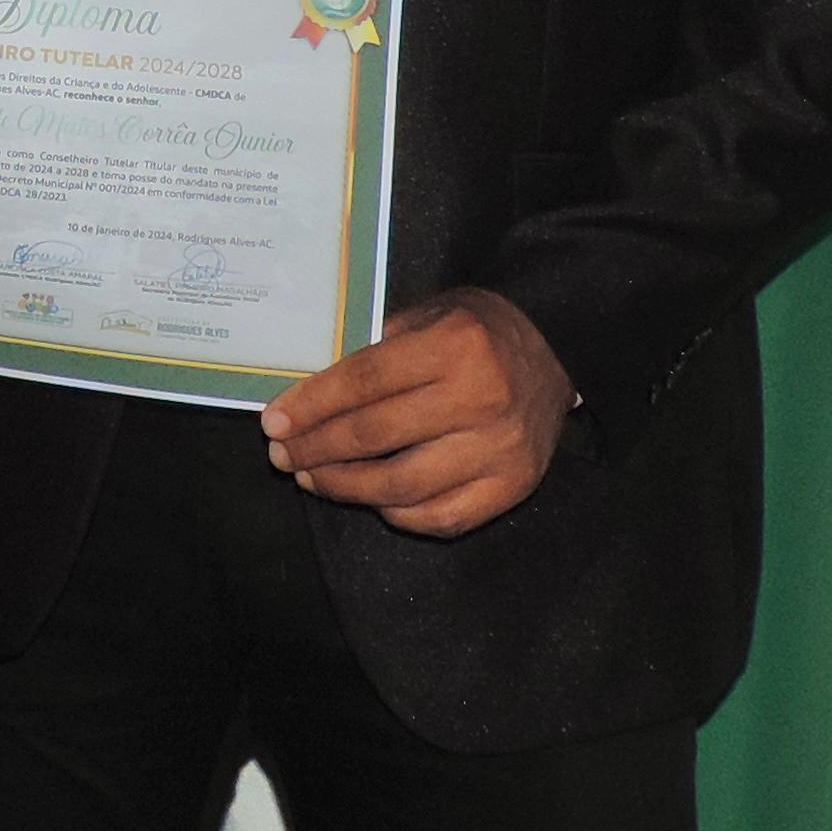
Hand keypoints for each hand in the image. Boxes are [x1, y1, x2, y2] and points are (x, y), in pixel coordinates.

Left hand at [261, 288, 571, 537]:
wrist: (558, 350)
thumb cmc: (478, 329)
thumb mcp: (427, 314)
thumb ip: (373, 349)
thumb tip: (306, 396)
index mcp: (453, 346)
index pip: (363, 383)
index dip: (312, 406)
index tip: (273, 423)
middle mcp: (480, 399)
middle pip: (375, 436)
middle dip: (316, 449)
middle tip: (282, 455)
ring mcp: (499, 449)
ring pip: (401, 485)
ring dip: (346, 487)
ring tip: (313, 478)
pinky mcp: (513, 486)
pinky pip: (441, 516)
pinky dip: (397, 513)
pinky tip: (370, 499)